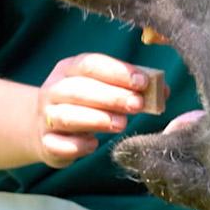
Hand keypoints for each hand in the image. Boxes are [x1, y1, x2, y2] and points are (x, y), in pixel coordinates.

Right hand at [33, 52, 164, 167]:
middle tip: (137, 105)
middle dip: (111, 96)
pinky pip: (58, 144)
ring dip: (96, 119)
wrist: (48, 128)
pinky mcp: (45, 142)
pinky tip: (94, 144)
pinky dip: (77, 145)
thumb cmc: (87, 103)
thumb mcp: (105, 88)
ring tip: (122, 124)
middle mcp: (53, 90)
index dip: (117, 72)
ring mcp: (45, 117)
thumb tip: (163, 91)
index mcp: (68, 69)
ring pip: (66, 116)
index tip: (143, 82)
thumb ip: (132, 87)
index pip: (90, 64)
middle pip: (78, 89)